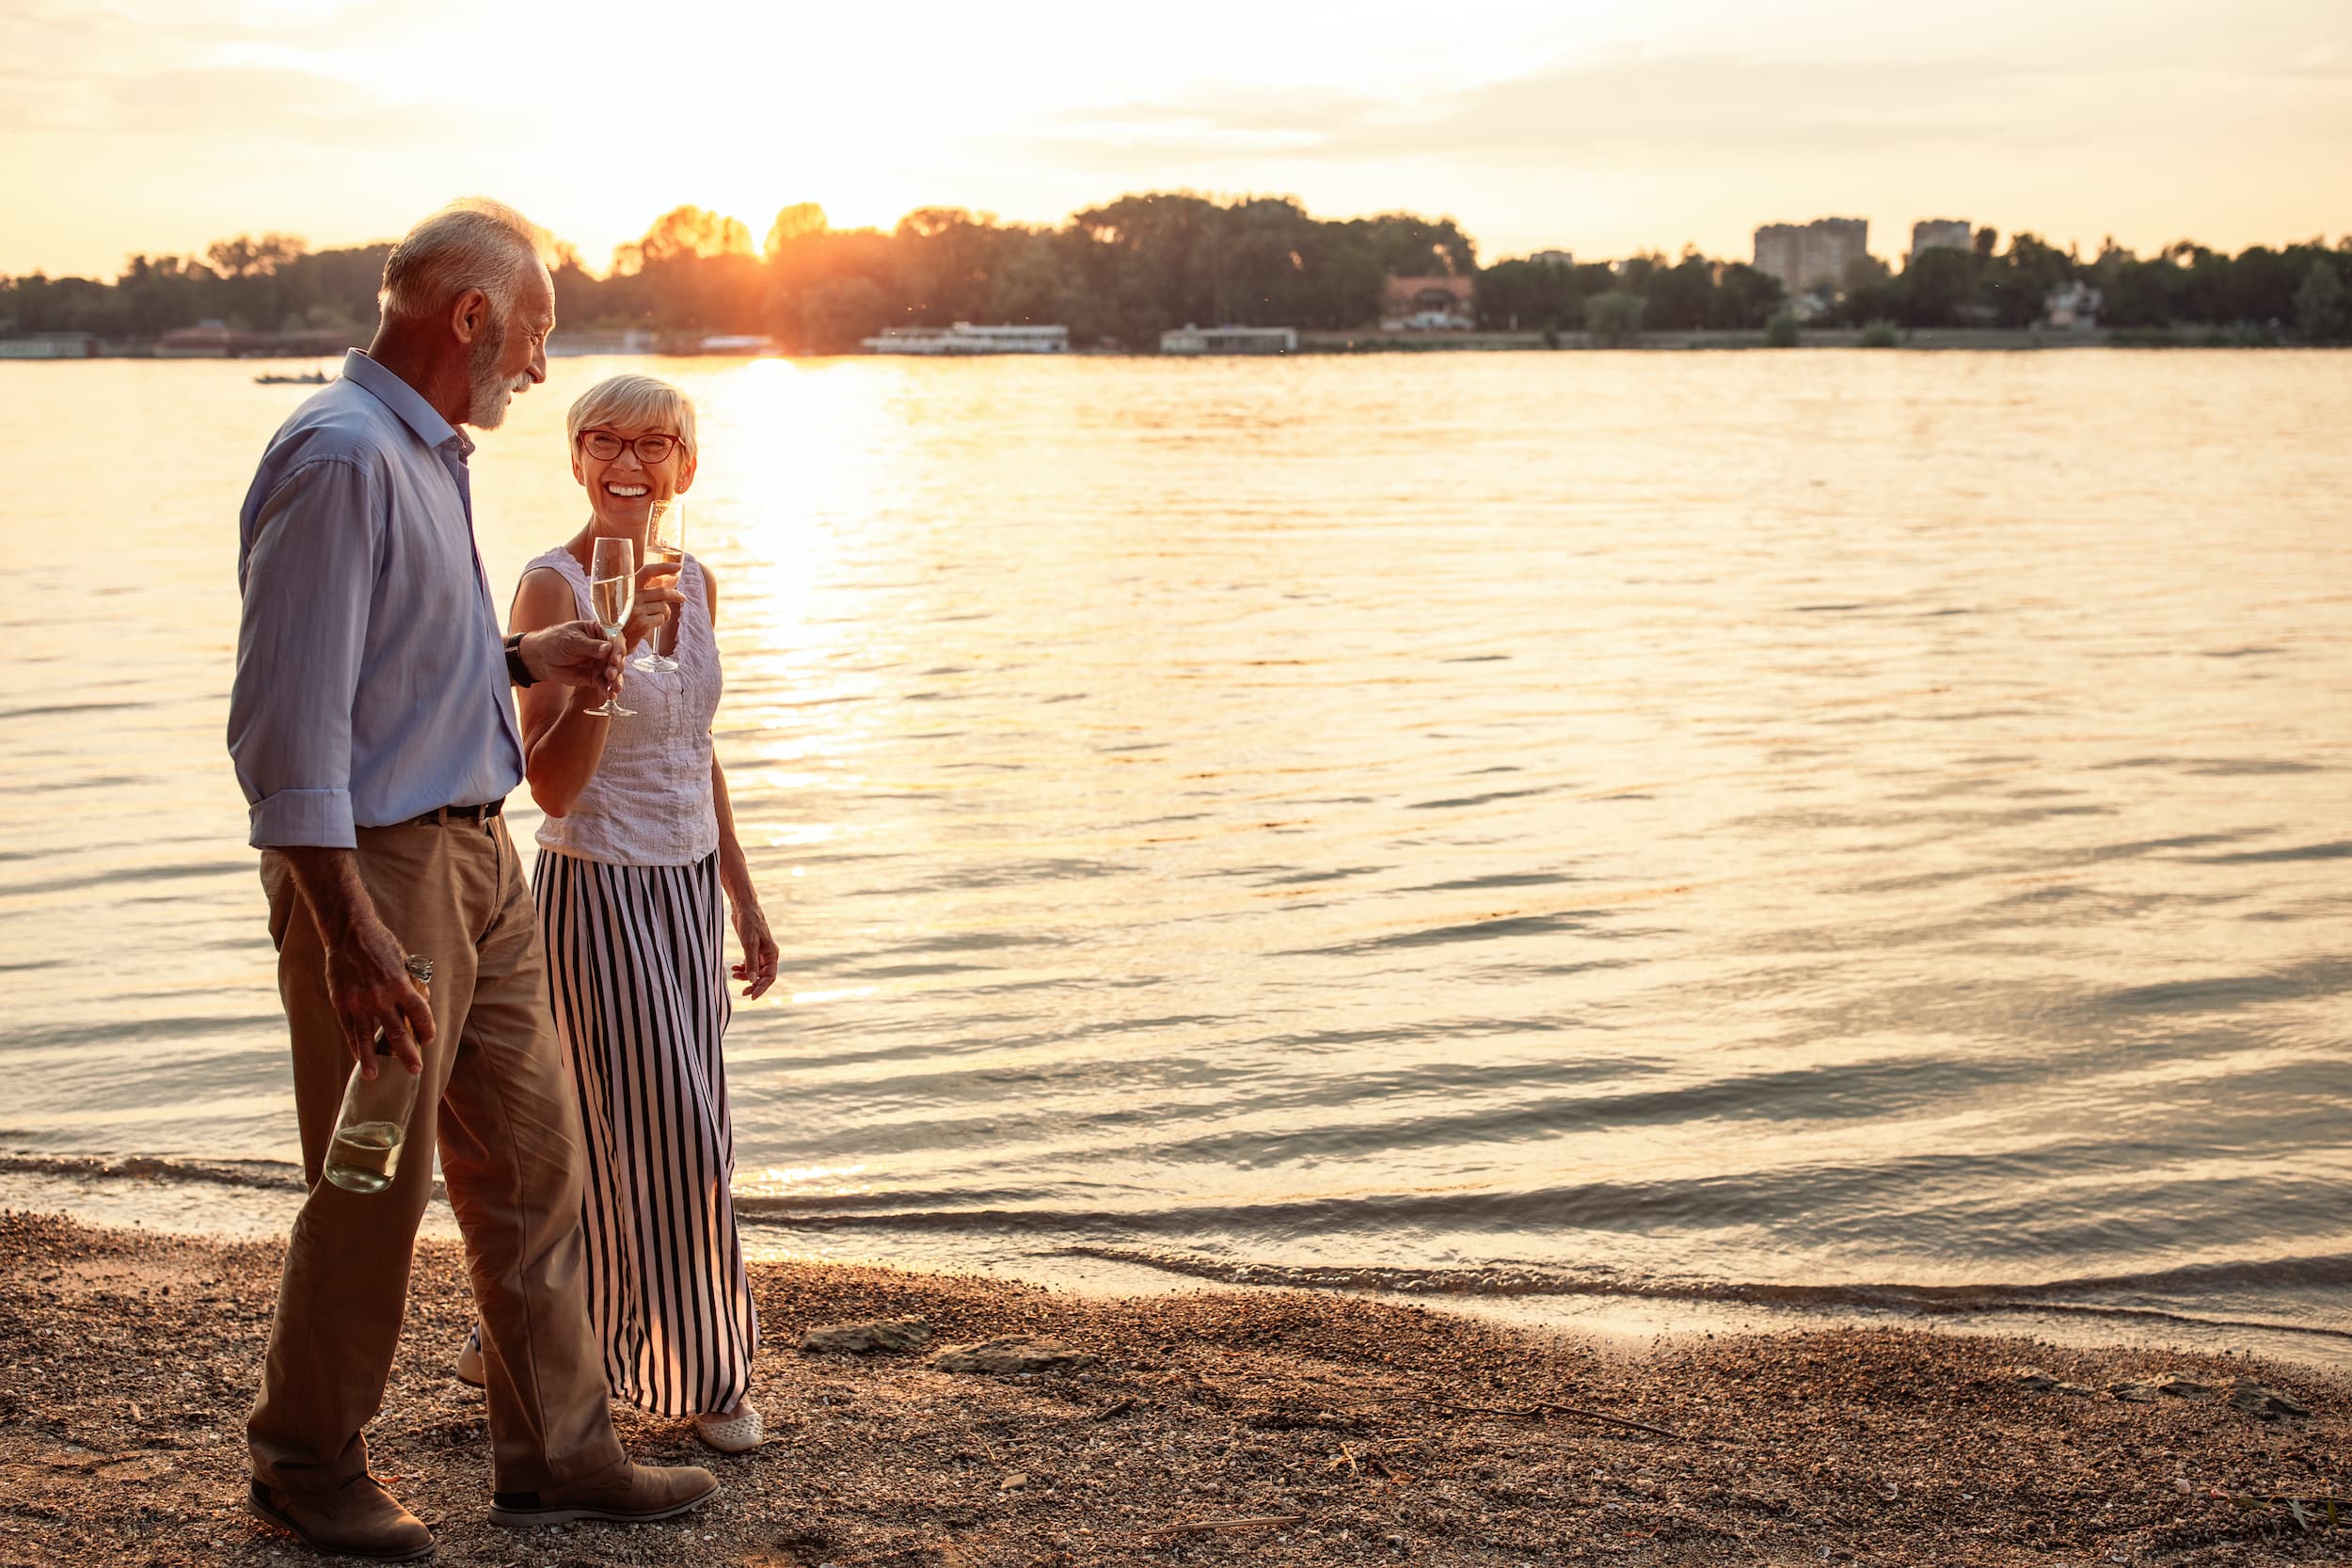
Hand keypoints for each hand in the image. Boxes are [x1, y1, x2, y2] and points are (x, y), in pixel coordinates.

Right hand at [322, 914, 432, 1076]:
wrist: (349, 933)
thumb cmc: (380, 944)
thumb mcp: (404, 961)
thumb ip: (409, 984)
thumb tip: (419, 1003)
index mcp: (401, 985)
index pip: (419, 1015)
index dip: (426, 1030)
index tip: (429, 1040)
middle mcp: (381, 997)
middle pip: (397, 1033)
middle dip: (408, 1054)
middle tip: (415, 1070)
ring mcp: (358, 1002)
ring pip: (368, 1038)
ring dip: (372, 1059)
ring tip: (375, 1076)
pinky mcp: (341, 1003)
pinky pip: (349, 1029)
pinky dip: (355, 1045)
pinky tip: (359, 1058)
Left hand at [523, 620, 625, 690]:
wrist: (540, 658)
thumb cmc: (554, 641)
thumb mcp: (571, 640)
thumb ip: (590, 646)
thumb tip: (608, 648)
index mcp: (599, 631)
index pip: (615, 638)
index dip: (618, 648)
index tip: (615, 659)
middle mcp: (603, 647)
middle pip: (617, 656)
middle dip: (617, 666)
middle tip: (611, 674)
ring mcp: (599, 663)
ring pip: (613, 671)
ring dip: (616, 679)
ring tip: (614, 687)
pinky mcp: (594, 677)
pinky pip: (604, 683)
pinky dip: (608, 689)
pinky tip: (611, 695)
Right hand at [625, 562, 685, 654]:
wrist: (609, 641)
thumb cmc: (620, 619)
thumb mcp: (625, 600)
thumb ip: (639, 591)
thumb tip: (666, 585)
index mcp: (627, 587)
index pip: (648, 571)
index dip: (665, 567)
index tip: (678, 567)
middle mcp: (631, 597)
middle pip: (662, 591)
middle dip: (676, 595)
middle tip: (682, 598)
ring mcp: (636, 610)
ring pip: (664, 607)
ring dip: (666, 613)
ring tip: (658, 617)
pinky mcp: (642, 624)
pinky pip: (661, 619)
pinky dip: (661, 622)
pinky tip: (651, 625)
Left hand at [729, 899, 779, 999]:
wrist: (744, 908)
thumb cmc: (749, 923)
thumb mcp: (749, 944)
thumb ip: (751, 963)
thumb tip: (751, 980)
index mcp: (772, 954)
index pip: (770, 977)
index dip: (762, 988)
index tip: (752, 996)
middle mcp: (768, 955)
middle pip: (763, 976)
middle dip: (753, 984)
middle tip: (743, 993)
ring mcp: (760, 952)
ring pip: (755, 971)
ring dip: (745, 976)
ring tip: (734, 975)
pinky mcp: (751, 949)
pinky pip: (749, 964)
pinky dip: (742, 968)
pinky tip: (733, 968)